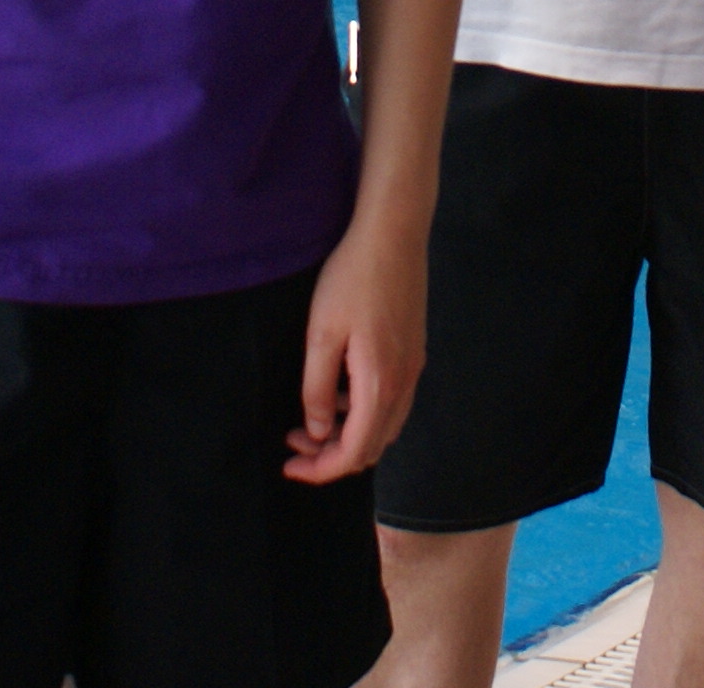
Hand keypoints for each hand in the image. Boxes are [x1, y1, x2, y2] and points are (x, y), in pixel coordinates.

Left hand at [283, 212, 426, 484]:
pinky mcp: (414, 352)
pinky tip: (339, 390)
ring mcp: (413, 368)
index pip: (354, 452)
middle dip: (332, 454)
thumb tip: (317, 429)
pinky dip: (364, 413)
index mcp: (380, 384)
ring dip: (349, 434)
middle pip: (372, 447)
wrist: (393, 234)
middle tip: (294, 440)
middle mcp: (404, 383)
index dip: (321, 469)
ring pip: (385, 427)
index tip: (289, 464)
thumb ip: (317, 388)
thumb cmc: (352, 279)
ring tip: (312, 418)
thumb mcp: (321, 334)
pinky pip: (392, 402)